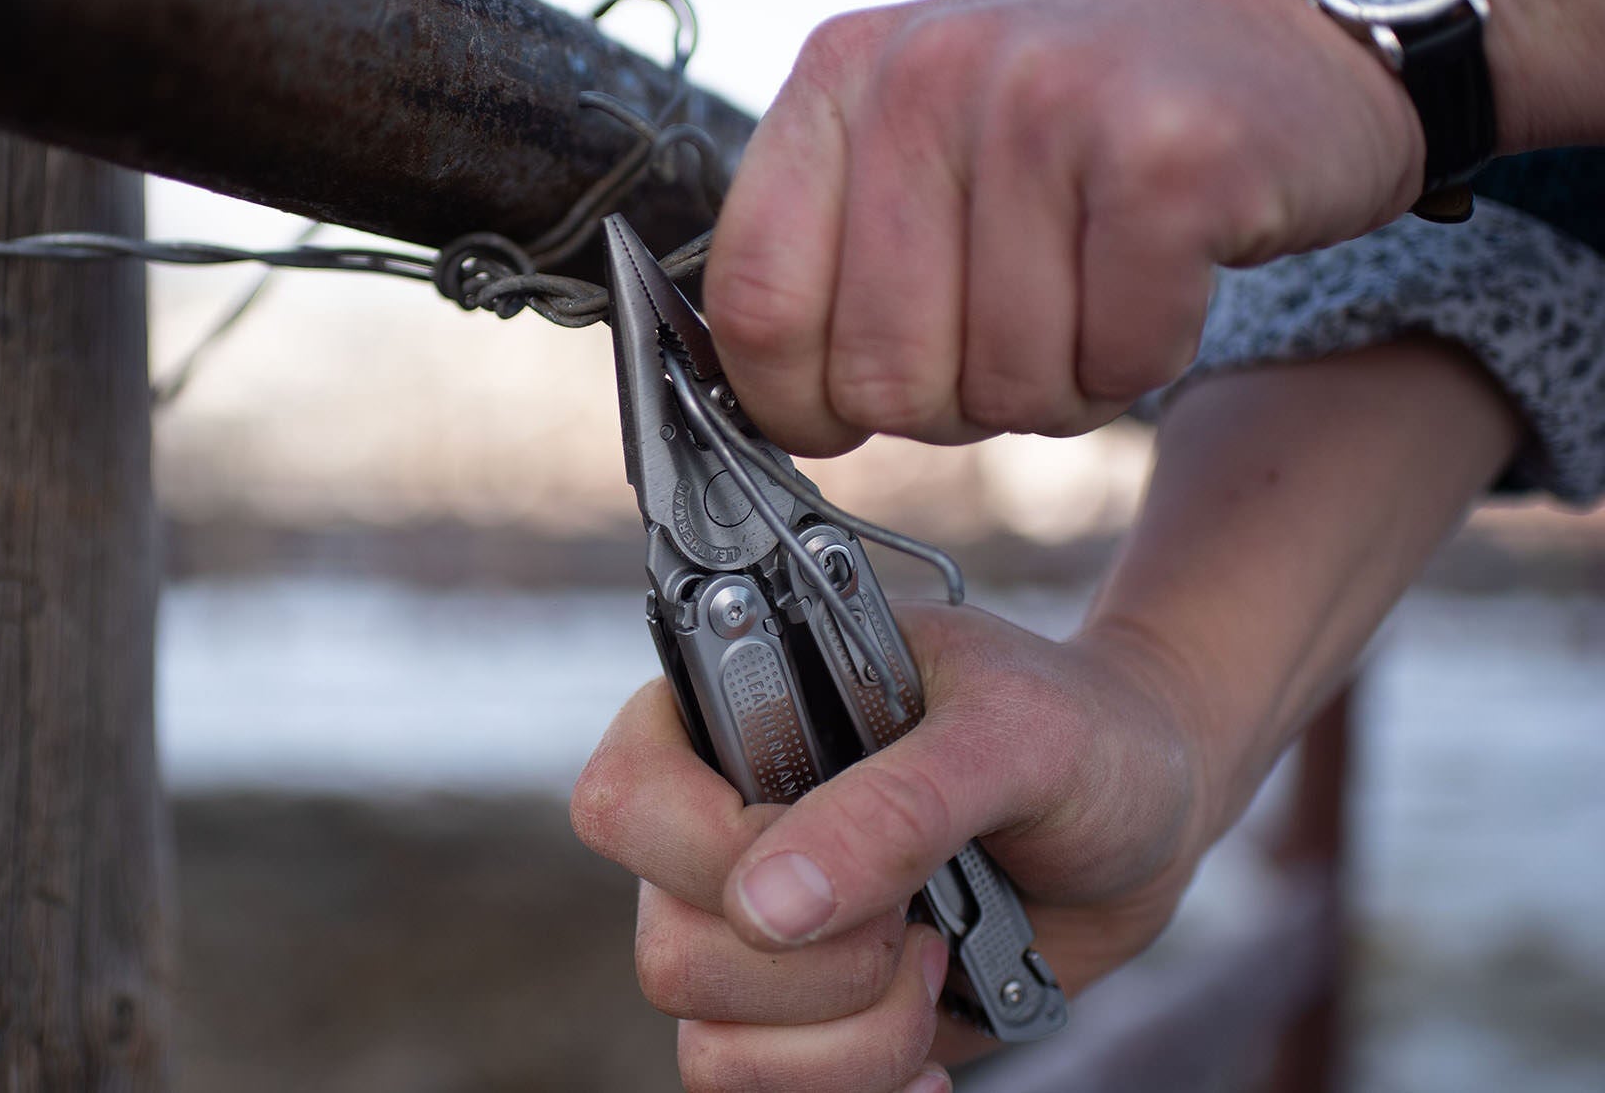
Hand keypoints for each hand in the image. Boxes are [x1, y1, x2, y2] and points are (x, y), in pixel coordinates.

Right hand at [571, 603, 1209, 1091]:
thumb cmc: (1080, 734)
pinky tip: (931, 1064)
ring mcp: (759, 932)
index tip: (848, 853)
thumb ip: (896, 807)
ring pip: (711, 1046)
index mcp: (735, 714)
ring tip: (939, 966)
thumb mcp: (1015, 739)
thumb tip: (769, 904)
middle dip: (822, 966)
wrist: (1147, 811)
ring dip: (851, 1039)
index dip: (714, 853)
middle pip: (669, 950)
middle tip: (923, 912)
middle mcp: (722, 828)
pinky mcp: (805, 1018)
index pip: (625, 800)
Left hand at [705, 0, 1424, 454]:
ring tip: (1095, 291)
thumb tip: (762, 405)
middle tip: (1016, 334)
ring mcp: (1048, 105)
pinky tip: (1163, 279)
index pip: (754, 304)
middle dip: (952, 405)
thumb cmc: (1088, 118)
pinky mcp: (1169, 160)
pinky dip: (1145, 359)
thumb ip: (834, 251)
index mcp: (843, 75)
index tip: (845, 417)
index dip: (796, 403)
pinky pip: (1118, 362)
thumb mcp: (927, 142)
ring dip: (1060, 384)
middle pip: (879, 378)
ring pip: (1003, 388)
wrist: (1302, 36)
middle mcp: (929, 76)